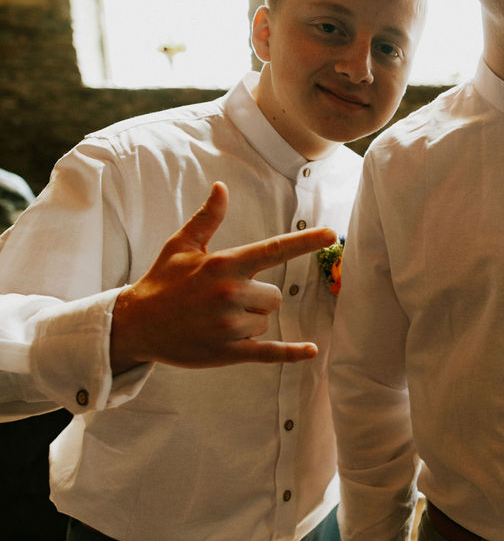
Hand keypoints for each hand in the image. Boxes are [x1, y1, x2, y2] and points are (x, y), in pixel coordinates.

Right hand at [109, 182, 336, 372]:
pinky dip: (291, 353)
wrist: (135, 325)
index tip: (331, 234)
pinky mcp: (228, 352)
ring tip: (216, 320)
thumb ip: (207, 219)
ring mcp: (230, 325)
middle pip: (276, 296)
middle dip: (258, 299)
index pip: (274, 250)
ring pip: (266, 322)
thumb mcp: (180, 246)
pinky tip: (311, 351)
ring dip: (249, 322)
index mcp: (224, 265)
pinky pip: (269, 352)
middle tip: (224, 300)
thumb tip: (221, 187)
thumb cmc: (162, 281)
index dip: (305, 242)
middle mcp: (230, 294)